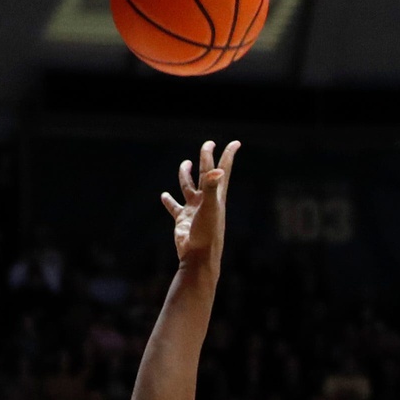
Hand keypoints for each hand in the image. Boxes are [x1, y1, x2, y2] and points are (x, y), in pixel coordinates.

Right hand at [163, 140, 239, 266]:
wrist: (198, 256)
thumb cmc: (207, 233)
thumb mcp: (210, 208)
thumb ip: (211, 188)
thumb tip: (216, 170)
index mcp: (216, 195)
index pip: (223, 170)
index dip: (228, 156)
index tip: (235, 143)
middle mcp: (206, 200)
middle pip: (206, 174)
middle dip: (207, 159)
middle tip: (208, 144)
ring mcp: (194, 209)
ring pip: (189, 187)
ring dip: (187, 175)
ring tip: (185, 164)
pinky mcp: (182, 220)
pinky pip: (174, 207)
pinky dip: (169, 201)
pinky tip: (164, 195)